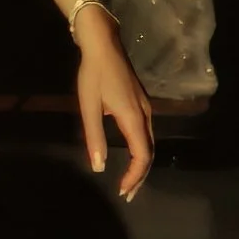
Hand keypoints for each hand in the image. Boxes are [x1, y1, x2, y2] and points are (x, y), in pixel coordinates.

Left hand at [73, 9, 154, 199]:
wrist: (103, 44)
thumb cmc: (93, 74)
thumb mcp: (89, 105)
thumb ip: (94, 136)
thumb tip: (98, 167)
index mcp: (133, 117)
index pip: (142, 155)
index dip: (134, 176)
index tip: (122, 190)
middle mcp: (145, 115)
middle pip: (150, 152)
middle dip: (140, 176)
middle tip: (127, 194)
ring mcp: (146, 108)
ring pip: (150, 143)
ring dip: (141, 165)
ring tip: (129, 181)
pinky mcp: (141, 104)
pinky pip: (146, 134)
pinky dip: (141, 151)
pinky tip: (131, 156)